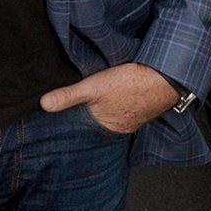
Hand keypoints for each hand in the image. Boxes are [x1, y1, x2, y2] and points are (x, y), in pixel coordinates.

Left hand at [39, 62, 179, 135]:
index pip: (84, 133)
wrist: (167, 76)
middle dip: (86, 121)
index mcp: (107, 128)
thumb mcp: (94, 87)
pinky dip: (115, 106)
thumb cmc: (132, 83)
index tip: (60, 126)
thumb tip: (44, 104)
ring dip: (102, 112)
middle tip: (72, 115)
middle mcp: (120, 128)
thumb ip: (69, 96)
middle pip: (97, 126)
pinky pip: (123, 110)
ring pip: (110, 117)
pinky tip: (113, 97)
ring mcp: (132, 118)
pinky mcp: (141, 107)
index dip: (73, 128)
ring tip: (90, 106)